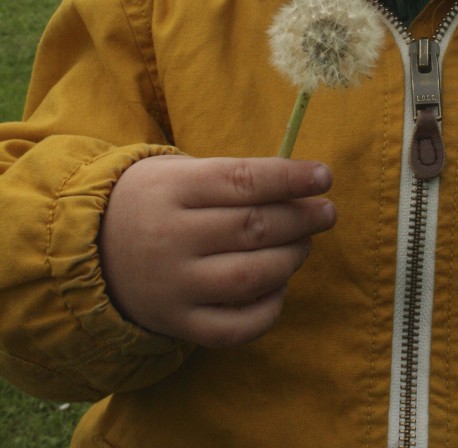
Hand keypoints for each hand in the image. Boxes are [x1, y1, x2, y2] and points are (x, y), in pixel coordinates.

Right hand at [98, 155, 335, 347]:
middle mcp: (171, 237)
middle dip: (301, 219)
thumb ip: (233, 178)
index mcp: (173, 189)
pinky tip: (279, 286)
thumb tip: (300, 186)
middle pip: (252, 227)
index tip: (324, 176)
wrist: (90, 247)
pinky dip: (268, 310)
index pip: (243, 180)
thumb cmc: (155, 199)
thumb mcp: (180, 171)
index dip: (290, 178)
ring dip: (291, 259)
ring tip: (304, 244)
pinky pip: (234, 327)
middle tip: (325, 212)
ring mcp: (173, 285)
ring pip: (250, 277)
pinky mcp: (176, 322)